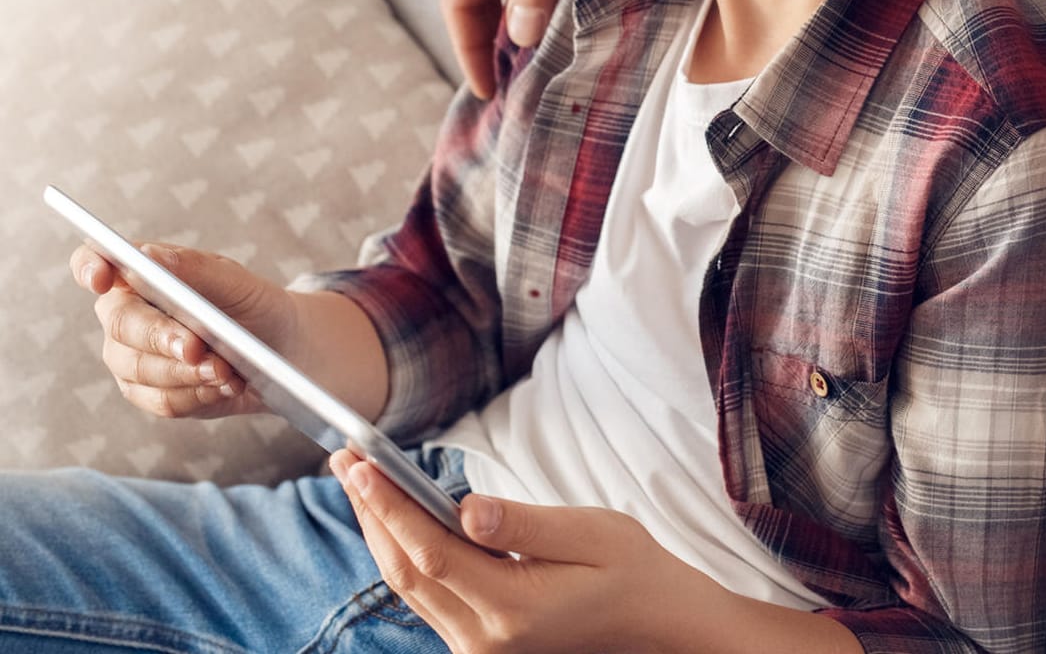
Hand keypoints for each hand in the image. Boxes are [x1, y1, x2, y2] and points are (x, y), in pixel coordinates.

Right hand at [71, 242, 295, 419]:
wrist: (281, 349)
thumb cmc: (252, 305)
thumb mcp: (234, 281)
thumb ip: (192, 268)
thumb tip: (148, 256)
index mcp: (139, 276)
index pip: (93, 264)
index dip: (89, 269)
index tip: (102, 279)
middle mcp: (126, 317)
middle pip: (122, 326)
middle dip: (162, 337)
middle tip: (196, 346)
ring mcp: (132, 358)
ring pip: (140, 370)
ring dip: (188, 373)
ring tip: (226, 370)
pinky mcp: (150, 394)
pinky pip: (162, 401)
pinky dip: (197, 395)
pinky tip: (225, 386)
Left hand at [331, 449, 717, 653]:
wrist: (653, 622)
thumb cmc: (629, 570)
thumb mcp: (590, 532)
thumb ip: (524, 523)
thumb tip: (465, 509)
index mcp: (513, 608)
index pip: (431, 553)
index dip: (389, 507)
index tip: (360, 464)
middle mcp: (484, 639)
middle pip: (405, 571)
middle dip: (370, 511)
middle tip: (344, 458)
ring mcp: (477, 647)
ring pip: (407, 585)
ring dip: (379, 530)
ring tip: (358, 479)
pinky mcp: (476, 642)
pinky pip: (424, 594)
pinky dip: (402, 551)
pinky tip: (392, 516)